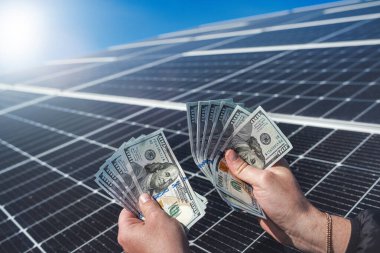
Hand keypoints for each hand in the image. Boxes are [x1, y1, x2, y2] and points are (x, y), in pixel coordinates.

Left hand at [118, 193, 189, 252]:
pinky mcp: (150, 251)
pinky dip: (161, 231)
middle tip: (161, 204)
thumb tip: (143, 198)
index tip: (147, 196)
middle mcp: (129, 242)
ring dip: (158, 220)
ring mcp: (139, 248)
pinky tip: (172, 227)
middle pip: (138, 219)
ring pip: (147, 228)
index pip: (126, 211)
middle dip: (150, 211)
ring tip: (170, 215)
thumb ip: (149, 205)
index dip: (137, 202)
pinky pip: (153, 237)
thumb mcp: (158, 218)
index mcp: (126, 233)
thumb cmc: (166, 244)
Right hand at [225, 149, 350, 252]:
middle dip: (230, 159)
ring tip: (212, 166)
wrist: (294, 229)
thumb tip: (228, 154)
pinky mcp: (254, 198)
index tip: (224, 138)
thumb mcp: (264, 180)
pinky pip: (239, 190)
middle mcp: (265, 171)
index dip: (239, 142)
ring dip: (228, 174)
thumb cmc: (286, 202)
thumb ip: (244, 168)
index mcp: (272, 161)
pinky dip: (231, 188)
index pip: (253, 147)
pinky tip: (219, 183)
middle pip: (244, 161)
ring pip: (239, 176)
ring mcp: (259, 185)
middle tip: (213, 152)